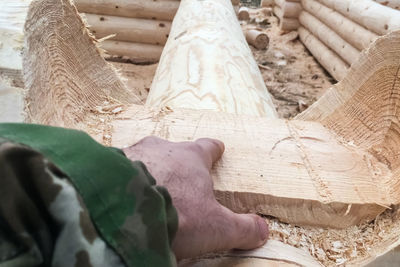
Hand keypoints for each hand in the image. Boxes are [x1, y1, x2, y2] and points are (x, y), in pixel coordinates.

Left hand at [123, 137, 268, 259]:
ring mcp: (133, 153)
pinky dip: (123, 179)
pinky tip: (123, 193)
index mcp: (191, 157)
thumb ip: (242, 228)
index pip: (207, 148)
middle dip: (177, 162)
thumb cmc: (176, 214)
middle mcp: (162, 149)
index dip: (214, 149)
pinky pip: (118, 168)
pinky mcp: (107, 164)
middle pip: (174, 151)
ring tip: (148, 186)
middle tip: (179, 175)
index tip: (218, 147)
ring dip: (148, 169)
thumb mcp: (217, 227)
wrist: (123, 211)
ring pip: (145, 157)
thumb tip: (262, 230)